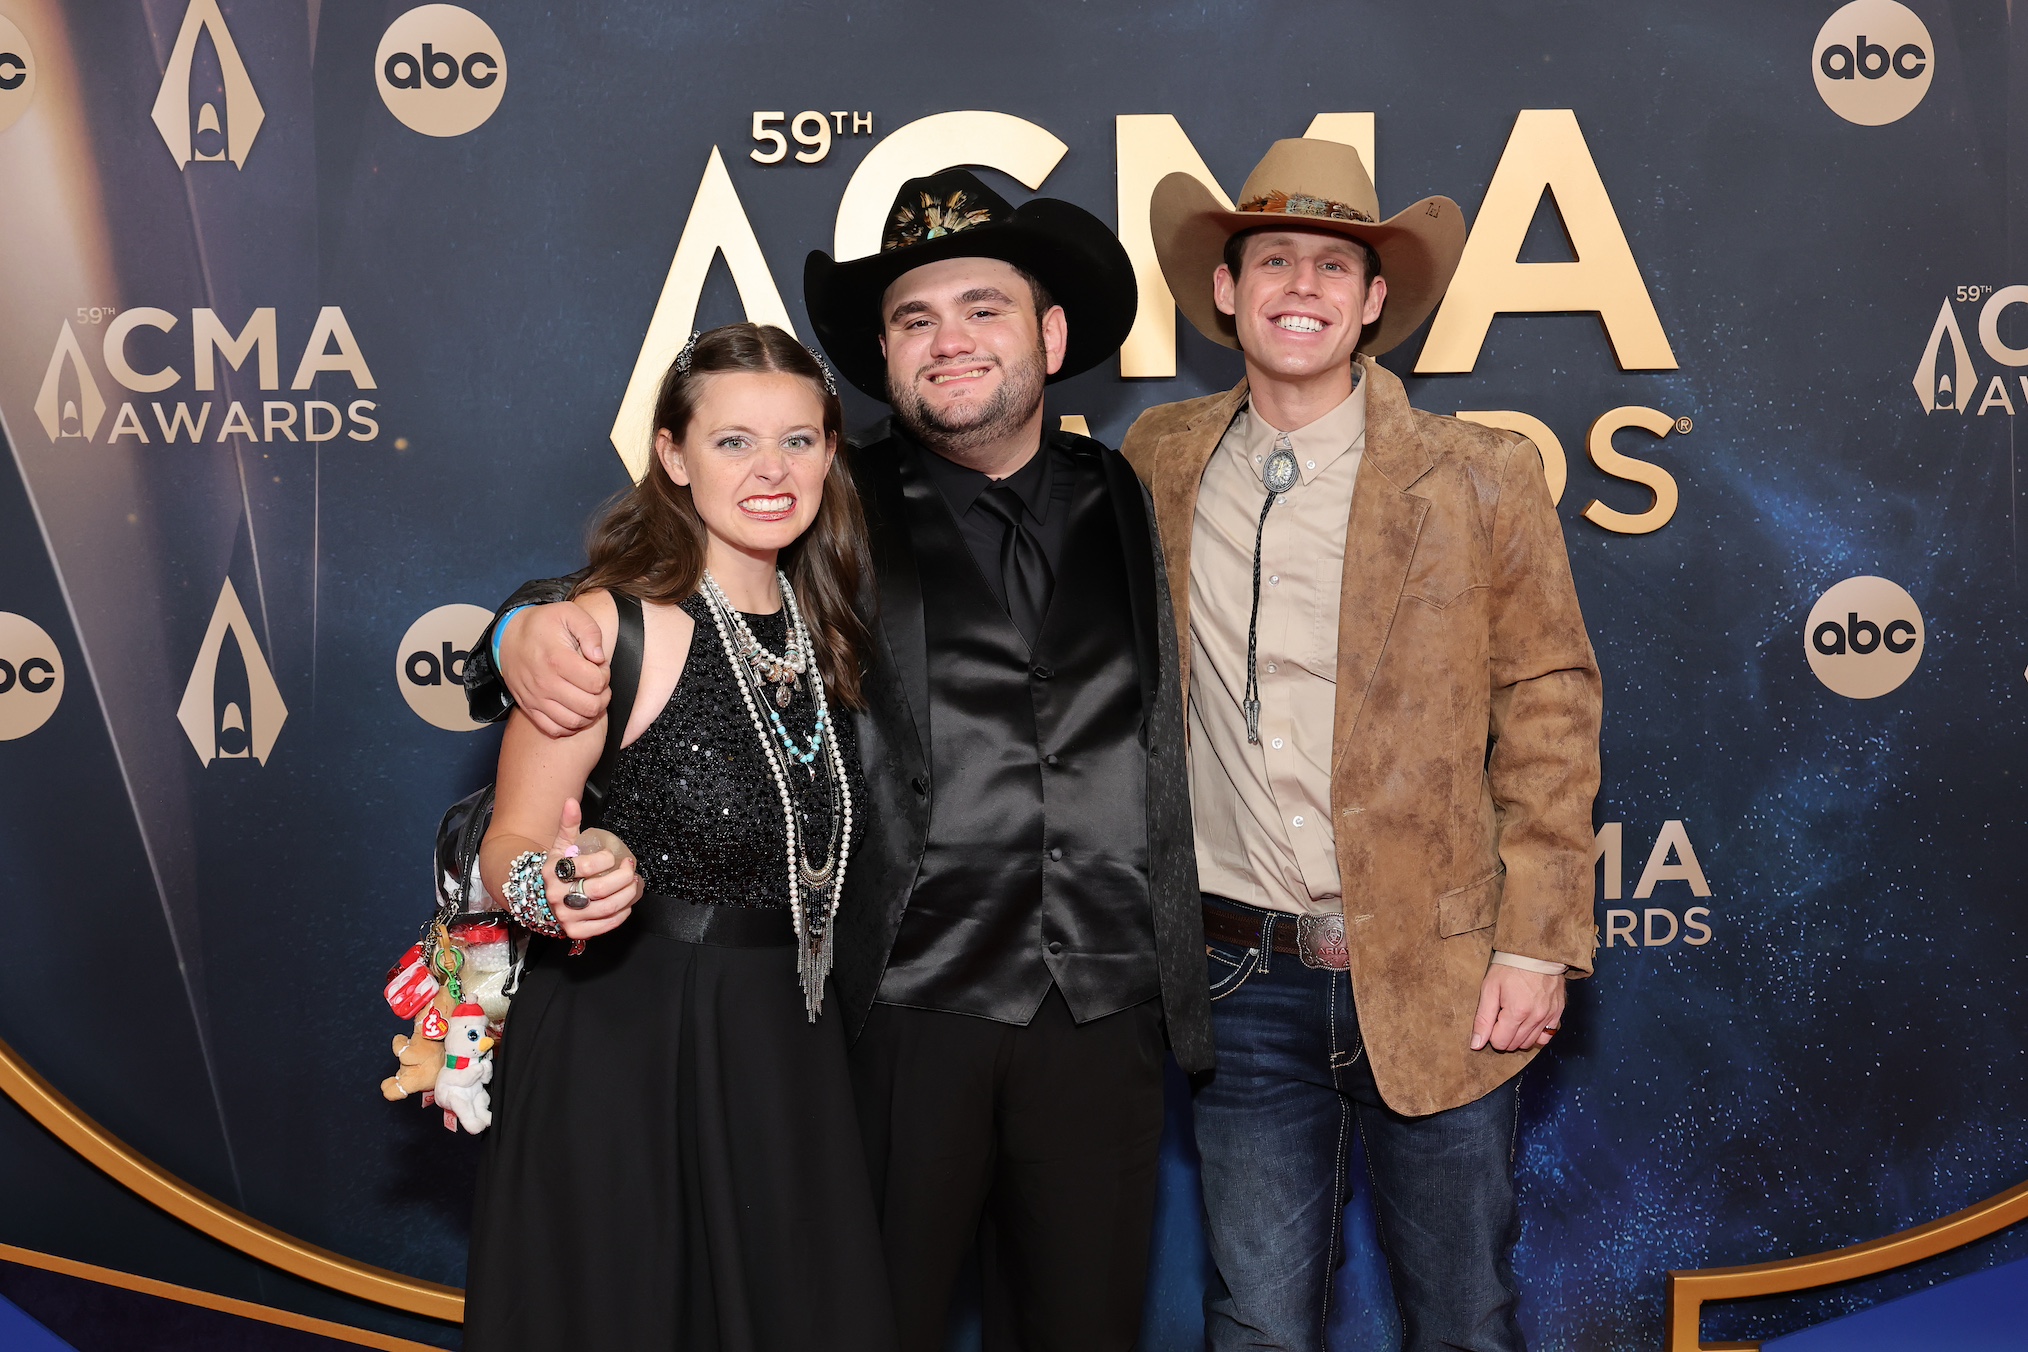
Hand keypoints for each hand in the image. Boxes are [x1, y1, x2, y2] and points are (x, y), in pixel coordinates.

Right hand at [501, 601, 609, 737]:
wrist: (508, 637)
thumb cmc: (543, 624)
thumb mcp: (568, 613)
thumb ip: (590, 631)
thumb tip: (599, 656)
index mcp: (557, 659)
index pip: (596, 682)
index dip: (605, 675)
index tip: (599, 666)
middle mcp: (545, 683)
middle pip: (589, 706)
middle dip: (602, 696)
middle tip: (597, 683)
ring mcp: (536, 699)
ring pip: (575, 722)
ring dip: (590, 713)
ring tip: (589, 696)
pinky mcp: (529, 708)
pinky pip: (555, 729)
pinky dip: (570, 725)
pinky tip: (574, 709)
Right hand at [545, 799, 642, 939]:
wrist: (536, 898)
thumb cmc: (555, 870)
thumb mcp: (559, 846)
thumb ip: (568, 824)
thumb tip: (571, 802)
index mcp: (553, 873)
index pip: (587, 866)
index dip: (607, 859)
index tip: (614, 856)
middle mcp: (558, 896)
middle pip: (601, 889)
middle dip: (623, 877)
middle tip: (630, 869)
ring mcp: (566, 916)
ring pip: (607, 907)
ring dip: (628, 895)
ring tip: (633, 884)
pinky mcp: (575, 931)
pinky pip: (605, 925)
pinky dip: (621, 914)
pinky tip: (626, 904)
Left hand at [1469, 964, 1564, 1052]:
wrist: (1535, 952)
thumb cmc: (1510, 967)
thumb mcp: (1489, 988)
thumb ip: (1483, 1019)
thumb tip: (1476, 1044)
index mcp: (1517, 1012)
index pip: (1500, 1043)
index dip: (1491, 1035)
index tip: (1491, 1021)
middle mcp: (1535, 1017)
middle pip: (1515, 1045)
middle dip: (1504, 1036)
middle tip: (1500, 1019)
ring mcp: (1549, 1016)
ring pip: (1531, 1043)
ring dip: (1519, 1037)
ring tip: (1513, 1019)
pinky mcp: (1558, 1013)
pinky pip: (1547, 1036)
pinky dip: (1536, 1034)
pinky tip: (1528, 1023)